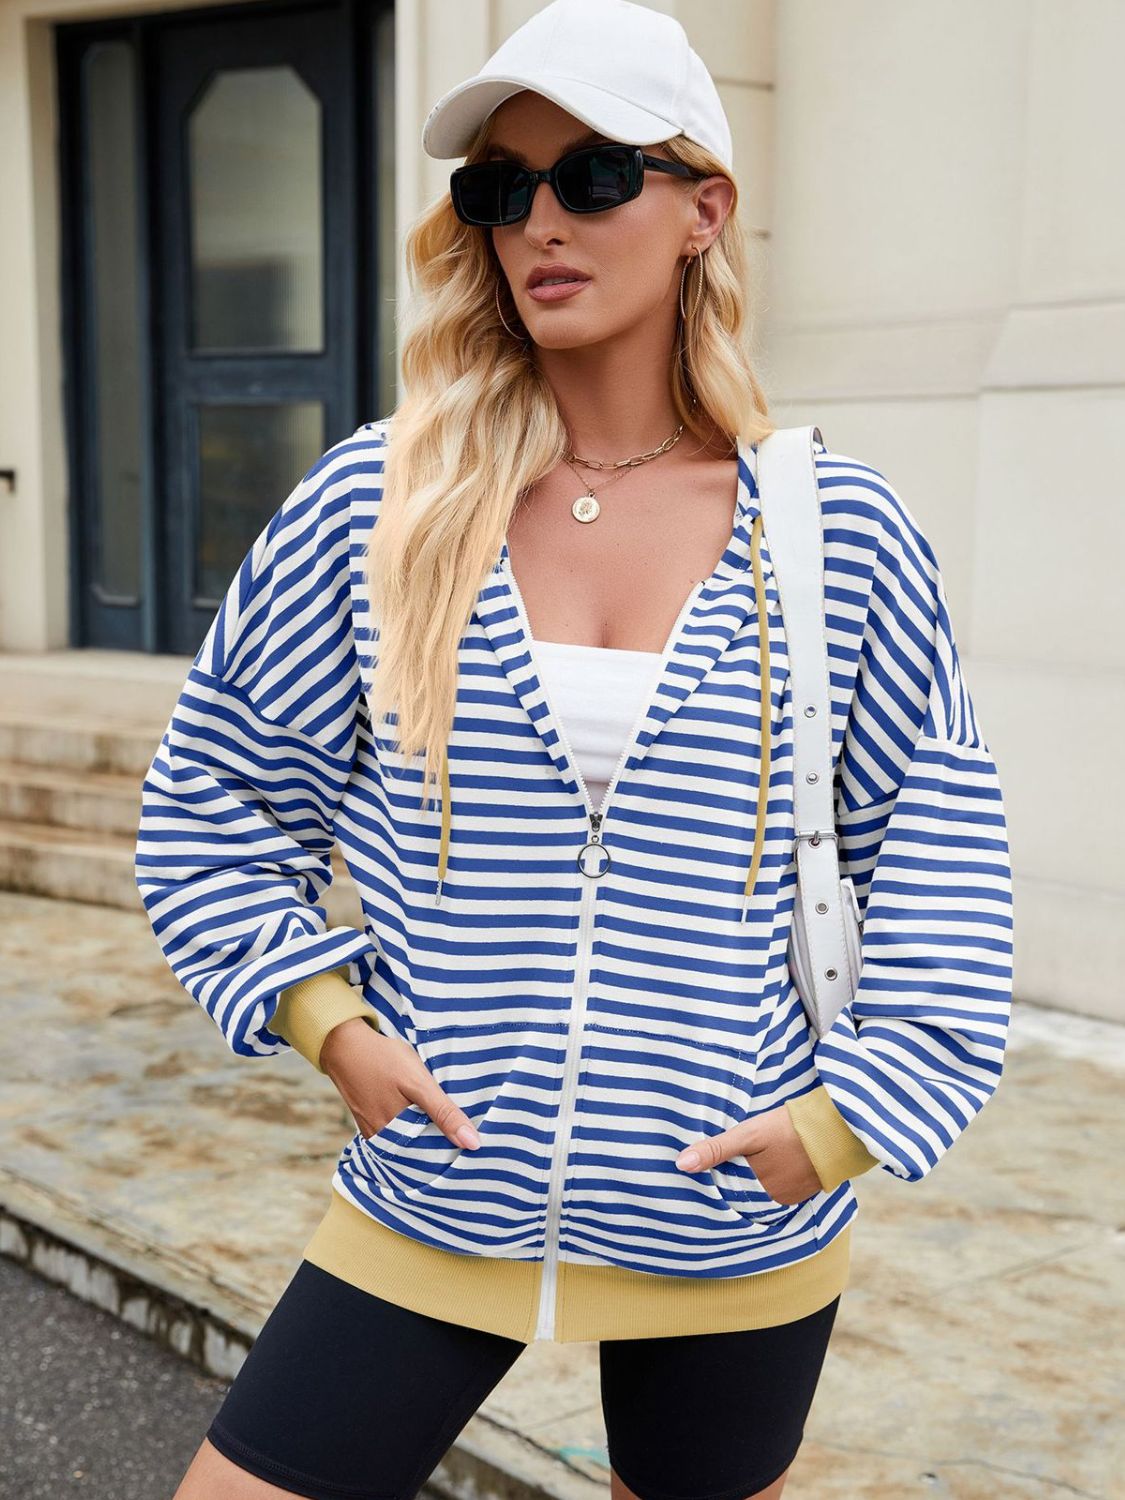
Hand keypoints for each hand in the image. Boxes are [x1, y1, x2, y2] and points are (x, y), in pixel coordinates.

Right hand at [320, 1018, 480, 1149]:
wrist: (345, 1046)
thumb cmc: (384, 1060)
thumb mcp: (419, 1082)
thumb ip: (444, 1113)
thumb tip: (472, 1143)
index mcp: (399, 1135)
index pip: (434, 1157)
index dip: (454, 1153)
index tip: (474, 1147)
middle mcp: (384, 1141)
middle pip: (420, 1153)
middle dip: (441, 1147)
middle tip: (464, 1137)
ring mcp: (374, 1133)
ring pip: (408, 1144)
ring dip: (426, 1138)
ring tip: (446, 1128)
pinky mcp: (368, 1124)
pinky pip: (394, 1135)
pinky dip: (410, 1129)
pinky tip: (421, 1117)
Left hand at [673, 1102, 821, 1203]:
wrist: (835, 1130)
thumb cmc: (787, 1129)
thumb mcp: (748, 1135)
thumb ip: (715, 1150)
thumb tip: (681, 1164)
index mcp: (753, 1188)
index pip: (721, 1190)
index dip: (709, 1178)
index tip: (696, 1169)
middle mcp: (769, 1200)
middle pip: (739, 1192)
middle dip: (726, 1181)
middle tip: (714, 1163)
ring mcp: (786, 1197)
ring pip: (756, 1191)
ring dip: (747, 1179)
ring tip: (742, 1160)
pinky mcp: (800, 1191)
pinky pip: (774, 1189)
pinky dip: (766, 1179)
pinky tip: (766, 1163)